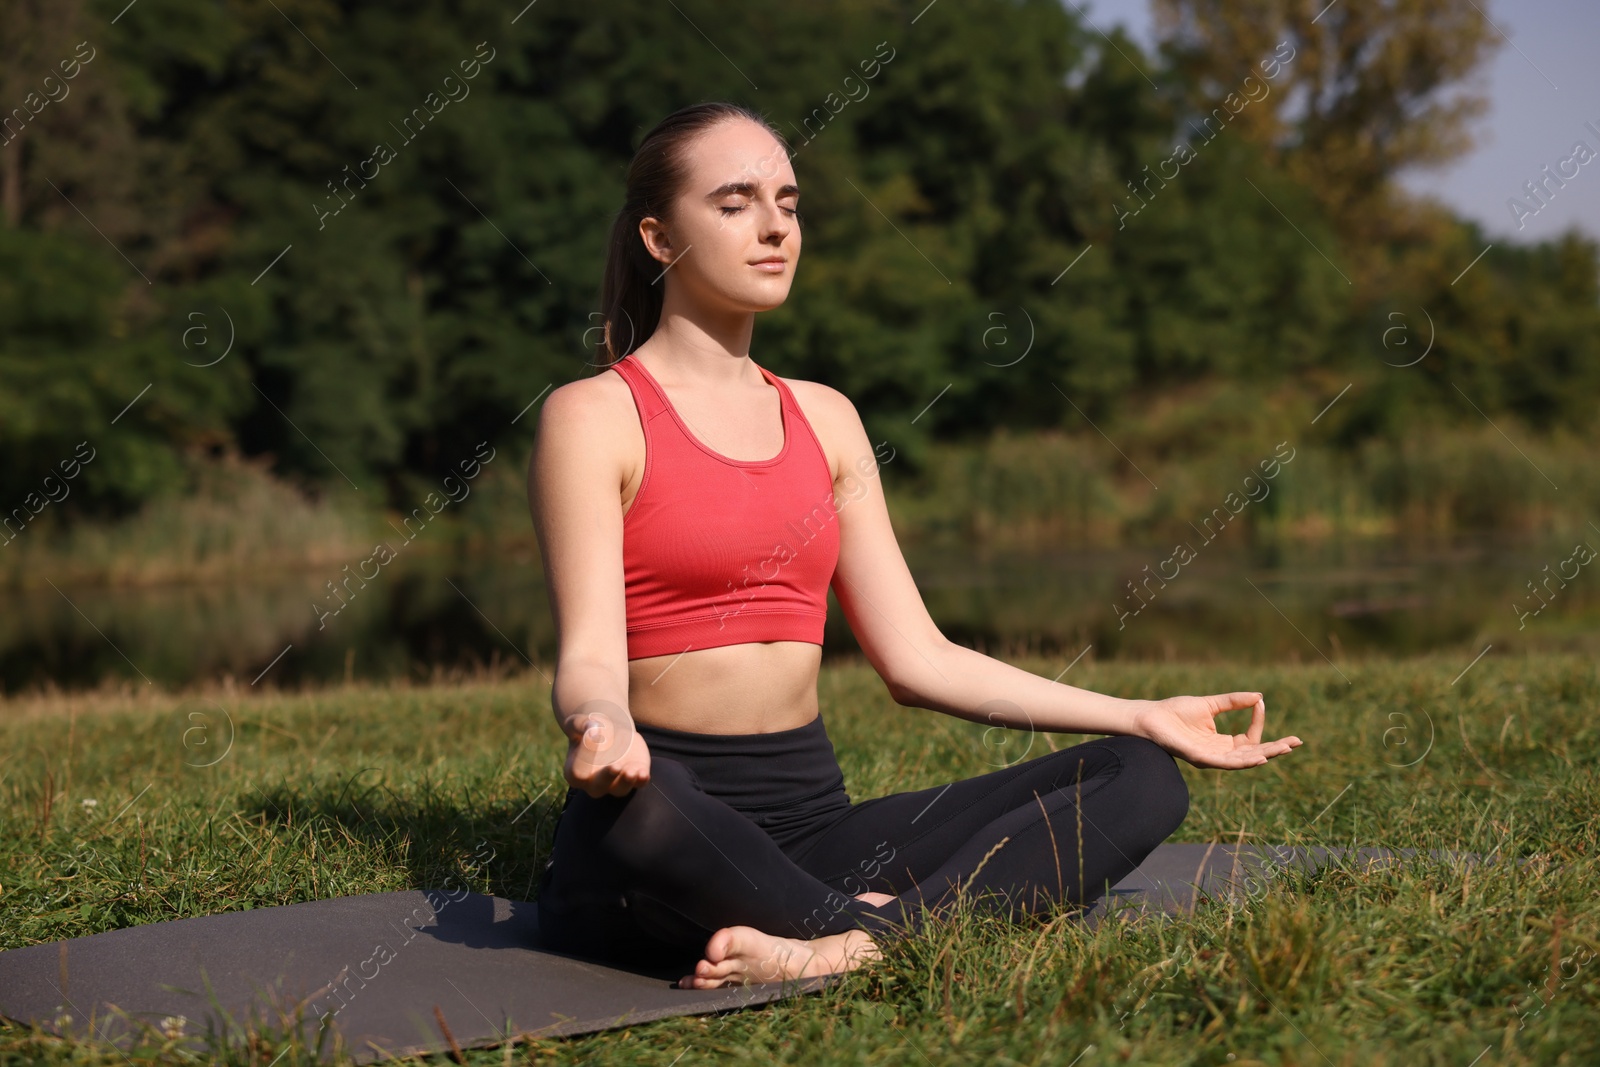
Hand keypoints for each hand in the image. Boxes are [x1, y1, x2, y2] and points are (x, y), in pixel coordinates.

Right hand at [564, 703, 651, 796]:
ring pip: (620, 789)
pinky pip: (639, 783)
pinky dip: (641, 779)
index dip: (584, 757)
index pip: (578, 773)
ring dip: (626, 782)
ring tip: (632, 771)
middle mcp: (594, 782)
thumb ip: (581, 725)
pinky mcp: (634, 775)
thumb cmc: (589, 728)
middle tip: (615, 766)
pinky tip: (643, 772)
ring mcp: (615, 781)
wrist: (610, 730)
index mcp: (575, 772)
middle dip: (607, 777)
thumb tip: (592, 727)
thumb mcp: (579, 723)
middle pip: (598, 788)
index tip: (593, 735)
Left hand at [1132, 692, 1301, 768]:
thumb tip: (1259, 697)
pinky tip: (1260, 757)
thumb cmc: (1175, 711)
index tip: (1261, 704)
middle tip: (1296, 742)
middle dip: (1276, 749)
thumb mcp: (1210, 704)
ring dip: (1266, 754)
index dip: (1259, 723)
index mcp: (1221, 742)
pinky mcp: (1200, 758)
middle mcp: (1219, 753)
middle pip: (1253, 754)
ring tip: (1285, 748)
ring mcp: (1211, 758)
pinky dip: (1244, 761)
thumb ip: (1233, 702)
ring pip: (1244, 760)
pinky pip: (1226, 763)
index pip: (1250, 739)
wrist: (1149, 716)